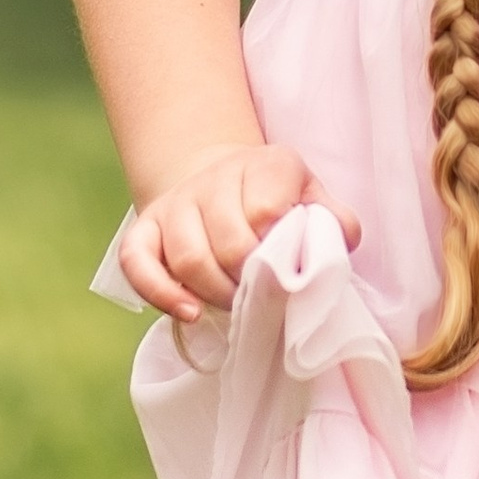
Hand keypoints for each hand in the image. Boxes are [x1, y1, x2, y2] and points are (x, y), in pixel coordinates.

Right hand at [116, 140, 360, 322]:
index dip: (278, 252)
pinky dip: (161, 293)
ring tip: (236, 306)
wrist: (224, 180)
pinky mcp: (144, 227)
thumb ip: (334, 220)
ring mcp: (176, 201)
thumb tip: (341, 239)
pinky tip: (189, 313)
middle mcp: (215, 176)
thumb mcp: (312, 199)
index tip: (288, 272)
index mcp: (265, 165)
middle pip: (228, 241)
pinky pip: (137, 263)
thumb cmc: (278, 201)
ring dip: (215, 294)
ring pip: (188, 257)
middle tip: (264, 299)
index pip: (267, 211)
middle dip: (249, 282)